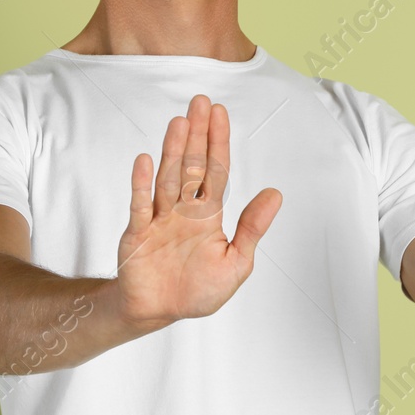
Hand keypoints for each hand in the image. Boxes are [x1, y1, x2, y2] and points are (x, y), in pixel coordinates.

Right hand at [111, 94, 282, 327]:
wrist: (160, 313)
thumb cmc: (198, 290)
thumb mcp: (236, 263)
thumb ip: (252, 228)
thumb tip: (276, 194)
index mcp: (208, 214)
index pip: (216, 170)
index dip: (218, 142)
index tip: (220, 113)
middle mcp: (183, 209)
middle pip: (192, 165)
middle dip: (197, 134)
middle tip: (200, 102)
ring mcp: (159, 218)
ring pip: (168, 178)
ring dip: (173, 151)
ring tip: (179, 123)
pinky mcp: (138, 233)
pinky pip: (141, 206)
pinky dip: (142, 184)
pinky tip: (145, 160)